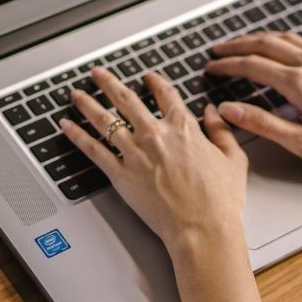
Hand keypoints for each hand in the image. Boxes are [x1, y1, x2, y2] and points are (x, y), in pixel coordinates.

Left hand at [60, 68, 248, 256]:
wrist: (201, 228)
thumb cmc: (219, 200)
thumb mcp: (233, 159)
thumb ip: (221, 131)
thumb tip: (213, 112)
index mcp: (184, 128)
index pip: (165, 95)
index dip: (155, 82)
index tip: (148, 78)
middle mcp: (155, 135)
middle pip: (126, 99)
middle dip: (109, 83)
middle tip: (98, 74)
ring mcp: (135, 153)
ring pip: (105, 120)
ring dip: (88, 104)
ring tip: (77, 94)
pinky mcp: (120, 175)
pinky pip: (93, 150)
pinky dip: (78, 135)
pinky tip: (67, 126)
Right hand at [205, 32, 301, 175]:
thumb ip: (263, 124)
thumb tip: (231, 111)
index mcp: (301, 84)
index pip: (253, 65)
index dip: (227, 65)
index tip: (211, 67)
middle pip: (266, 43)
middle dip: (237, 44)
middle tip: (217, 50)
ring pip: (286, 38)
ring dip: (259, 38)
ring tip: (242, 44)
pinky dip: (282, 40)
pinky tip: (280, 48)